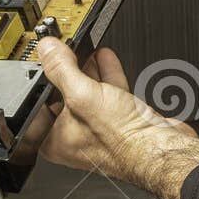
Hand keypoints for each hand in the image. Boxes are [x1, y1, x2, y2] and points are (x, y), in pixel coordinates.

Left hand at [29, 38, 198, 198]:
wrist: (161, 149)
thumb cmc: (122, 141)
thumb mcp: (81, 95)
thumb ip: (61, 69)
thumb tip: (46, 50)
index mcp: (54, 140)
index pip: (37, 105)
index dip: (39, 82)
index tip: (42, 61)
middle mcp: (74, 137)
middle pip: (63, 96)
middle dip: (66, 70)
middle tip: (64, 50)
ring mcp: (98, 129)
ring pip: (88, 93)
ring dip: (88, 69)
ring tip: (84, 49)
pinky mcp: (120, 121)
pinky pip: (109, 93)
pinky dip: (107, 74)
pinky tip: (104, 57)